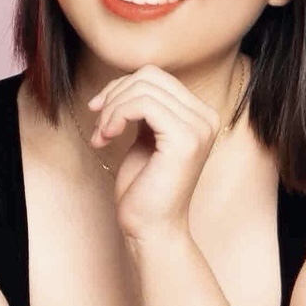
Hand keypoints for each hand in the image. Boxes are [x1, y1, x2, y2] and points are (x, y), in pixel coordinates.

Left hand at [87, 68, 221, 244]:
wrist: (152, 229)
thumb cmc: (145, 190)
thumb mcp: (145, 138)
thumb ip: (145, 110)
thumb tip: (125, 81)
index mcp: (199, 116)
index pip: (156, 77)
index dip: (122, 87)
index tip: (100, 111)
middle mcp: (206, 118)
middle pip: (150, 76)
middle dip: (115, 95)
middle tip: (99, 126)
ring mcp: (199, 128)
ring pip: (143, 88)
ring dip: (112, 109)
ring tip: (102, 136)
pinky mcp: (185, 140)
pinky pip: (142, 104)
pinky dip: (116, 116)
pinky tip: (107, 138)